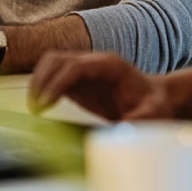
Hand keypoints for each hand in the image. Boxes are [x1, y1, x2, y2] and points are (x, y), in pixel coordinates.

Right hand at [28, 52, 174, 120]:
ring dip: (38, 82)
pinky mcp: (78, 82)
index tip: (45, 103)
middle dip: (42, 80)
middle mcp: (93, 63)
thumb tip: (119, 131)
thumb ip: (139, 120)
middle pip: (57, 59)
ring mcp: (84, 71)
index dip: (57, 82)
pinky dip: (43, 89)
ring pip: (51, 64)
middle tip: (35, 108)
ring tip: (35, 108)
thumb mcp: (154, 113)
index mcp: (109, 65)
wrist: (157, 101)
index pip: (75, 66)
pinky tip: (41, 108)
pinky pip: (53, 77)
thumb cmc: (156, 104)